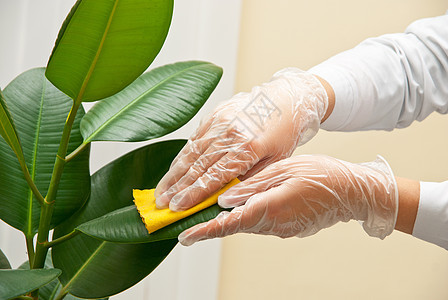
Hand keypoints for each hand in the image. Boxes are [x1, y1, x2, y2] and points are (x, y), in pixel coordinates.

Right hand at [155, 68, 328, 210]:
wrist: (285, 100)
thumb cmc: (283, 133)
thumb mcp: (275, 161)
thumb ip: (248, 178)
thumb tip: (222, 198)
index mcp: (249, 146)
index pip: (215, 176)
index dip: (194, 194)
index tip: (177, 208)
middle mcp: (230, 132)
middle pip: (198, 165)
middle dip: (177, 188)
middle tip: (160, 204)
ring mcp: (220, 121)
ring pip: (191, 152)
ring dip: (173, 174)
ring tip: (160, 191)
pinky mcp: (214, 114)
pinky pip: (193, 139)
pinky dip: (181, 156)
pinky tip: (172, 171)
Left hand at [178, 155, 397, 245]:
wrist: (354, 193)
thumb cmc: (322, 175)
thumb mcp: (285, 170)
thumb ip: (253, 186)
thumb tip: (224, 198)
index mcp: (270, 208)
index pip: (229, 223)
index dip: (204, 230)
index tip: (183, 236)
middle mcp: (274, 224)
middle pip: (234, 226)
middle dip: (210, 224)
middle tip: (189, 220)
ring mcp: (282, 229)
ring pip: (246, 223)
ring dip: (228, 219)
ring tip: (212, 209)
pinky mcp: (288, 229)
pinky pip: (260, 222)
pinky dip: (247, 216)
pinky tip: (244, 204)